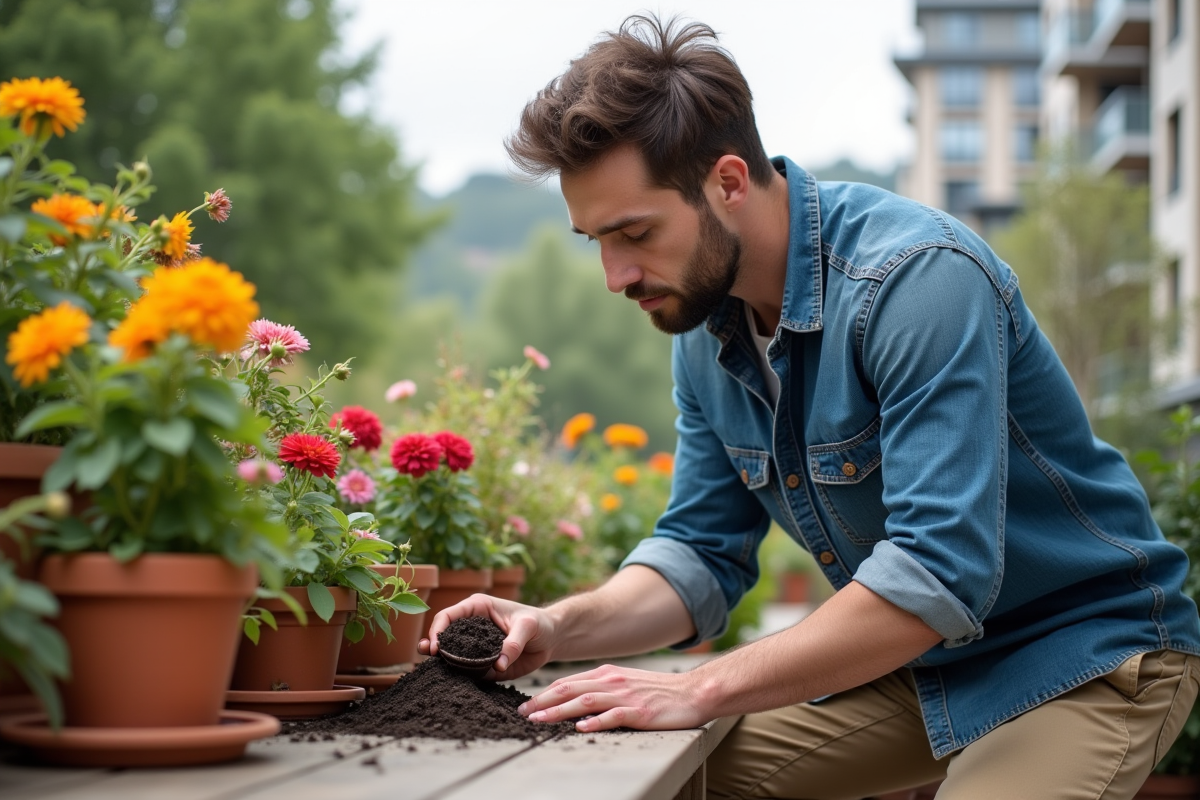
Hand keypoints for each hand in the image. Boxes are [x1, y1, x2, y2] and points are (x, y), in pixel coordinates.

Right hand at [417, 593, 556, 679]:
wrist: (551, 639)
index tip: (437, 646)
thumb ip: (513, 644)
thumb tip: (498, 665)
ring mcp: (476, 647)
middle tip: (426, 655)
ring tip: (429, 668)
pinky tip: (451, 681)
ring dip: (441, 661)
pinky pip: (468, 671)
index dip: (438, 629)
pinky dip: (460, 676)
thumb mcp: (528, 627)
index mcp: (478, 608)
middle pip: (444, 634)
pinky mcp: (483, 664)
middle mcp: (472, 627)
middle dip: (433, 644)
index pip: (449, 616)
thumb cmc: (538, 623)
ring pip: (452, 654)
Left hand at [516, 664, 709, 731]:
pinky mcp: (639, 712)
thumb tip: (572, 700)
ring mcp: (625, 696)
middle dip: (544, 701)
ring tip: (541, 720)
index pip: (568, 682)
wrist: (691, 692)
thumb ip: (599, 688)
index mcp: (606, 674)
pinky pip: (614, 716)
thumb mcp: (623, 682)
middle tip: (523, 713)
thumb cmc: (656, 691)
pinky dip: (596, 721)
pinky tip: (581, 727)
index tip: (526, 705)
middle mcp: (612, 682)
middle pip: (571, 690)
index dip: (544, 693)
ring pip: (586, 701)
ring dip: (560, 711)